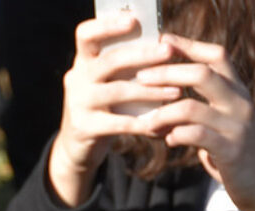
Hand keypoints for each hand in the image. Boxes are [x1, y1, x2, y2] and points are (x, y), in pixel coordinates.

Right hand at [50, 16, 179, 206]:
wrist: (78, 145)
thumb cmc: (105, 106)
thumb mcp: (108, 82)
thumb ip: (125, 65)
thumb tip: (165, 44)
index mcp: (84, 62)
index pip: (85, 35)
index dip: (107, 25)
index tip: (133, 20)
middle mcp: (77, 79)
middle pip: (109, 61)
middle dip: (142, 55)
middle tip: (169, 51)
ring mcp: (77, 103)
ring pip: (117, 91)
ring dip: (150, 90)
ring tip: (177, 91)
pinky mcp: (83, 127)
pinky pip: (118, 123)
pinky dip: (142, 123)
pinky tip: (162, 123)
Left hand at [139, 34, 254, 210]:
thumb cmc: (229, 145)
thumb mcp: (219, 117)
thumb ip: (200, 100)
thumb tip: (160, 81)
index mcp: (236, 90)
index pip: (216, 56)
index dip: (189, 45)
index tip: (162, 40)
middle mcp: (239, 102)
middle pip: (202, 74)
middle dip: (166, 73)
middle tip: (140, 78)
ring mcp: (236, 126)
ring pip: (191, 107)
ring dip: (161, 113)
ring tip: (146, 122)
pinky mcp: (229, 150)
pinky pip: (195, 135)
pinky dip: (175, 135)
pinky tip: (168, 140)